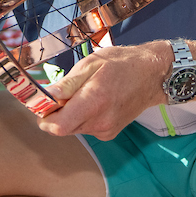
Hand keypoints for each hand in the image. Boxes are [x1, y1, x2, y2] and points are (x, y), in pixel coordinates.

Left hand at [38, 43, 171, 139]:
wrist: (152, 75)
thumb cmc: (122, 64)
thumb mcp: (91, 63)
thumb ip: (68, 83)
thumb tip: (48, 95)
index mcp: (94, 101)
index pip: (58, 126)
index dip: (44, 118)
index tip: (42, 104)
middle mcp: (100, 121)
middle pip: (63, 128)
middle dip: (56, 114)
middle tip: (62, 93)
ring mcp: (106, 130)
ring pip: (73, 128)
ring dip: (70, 114)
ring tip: (83, 93)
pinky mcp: (109, 133)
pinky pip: (85, 128)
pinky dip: (82, 117)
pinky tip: (94, 101)